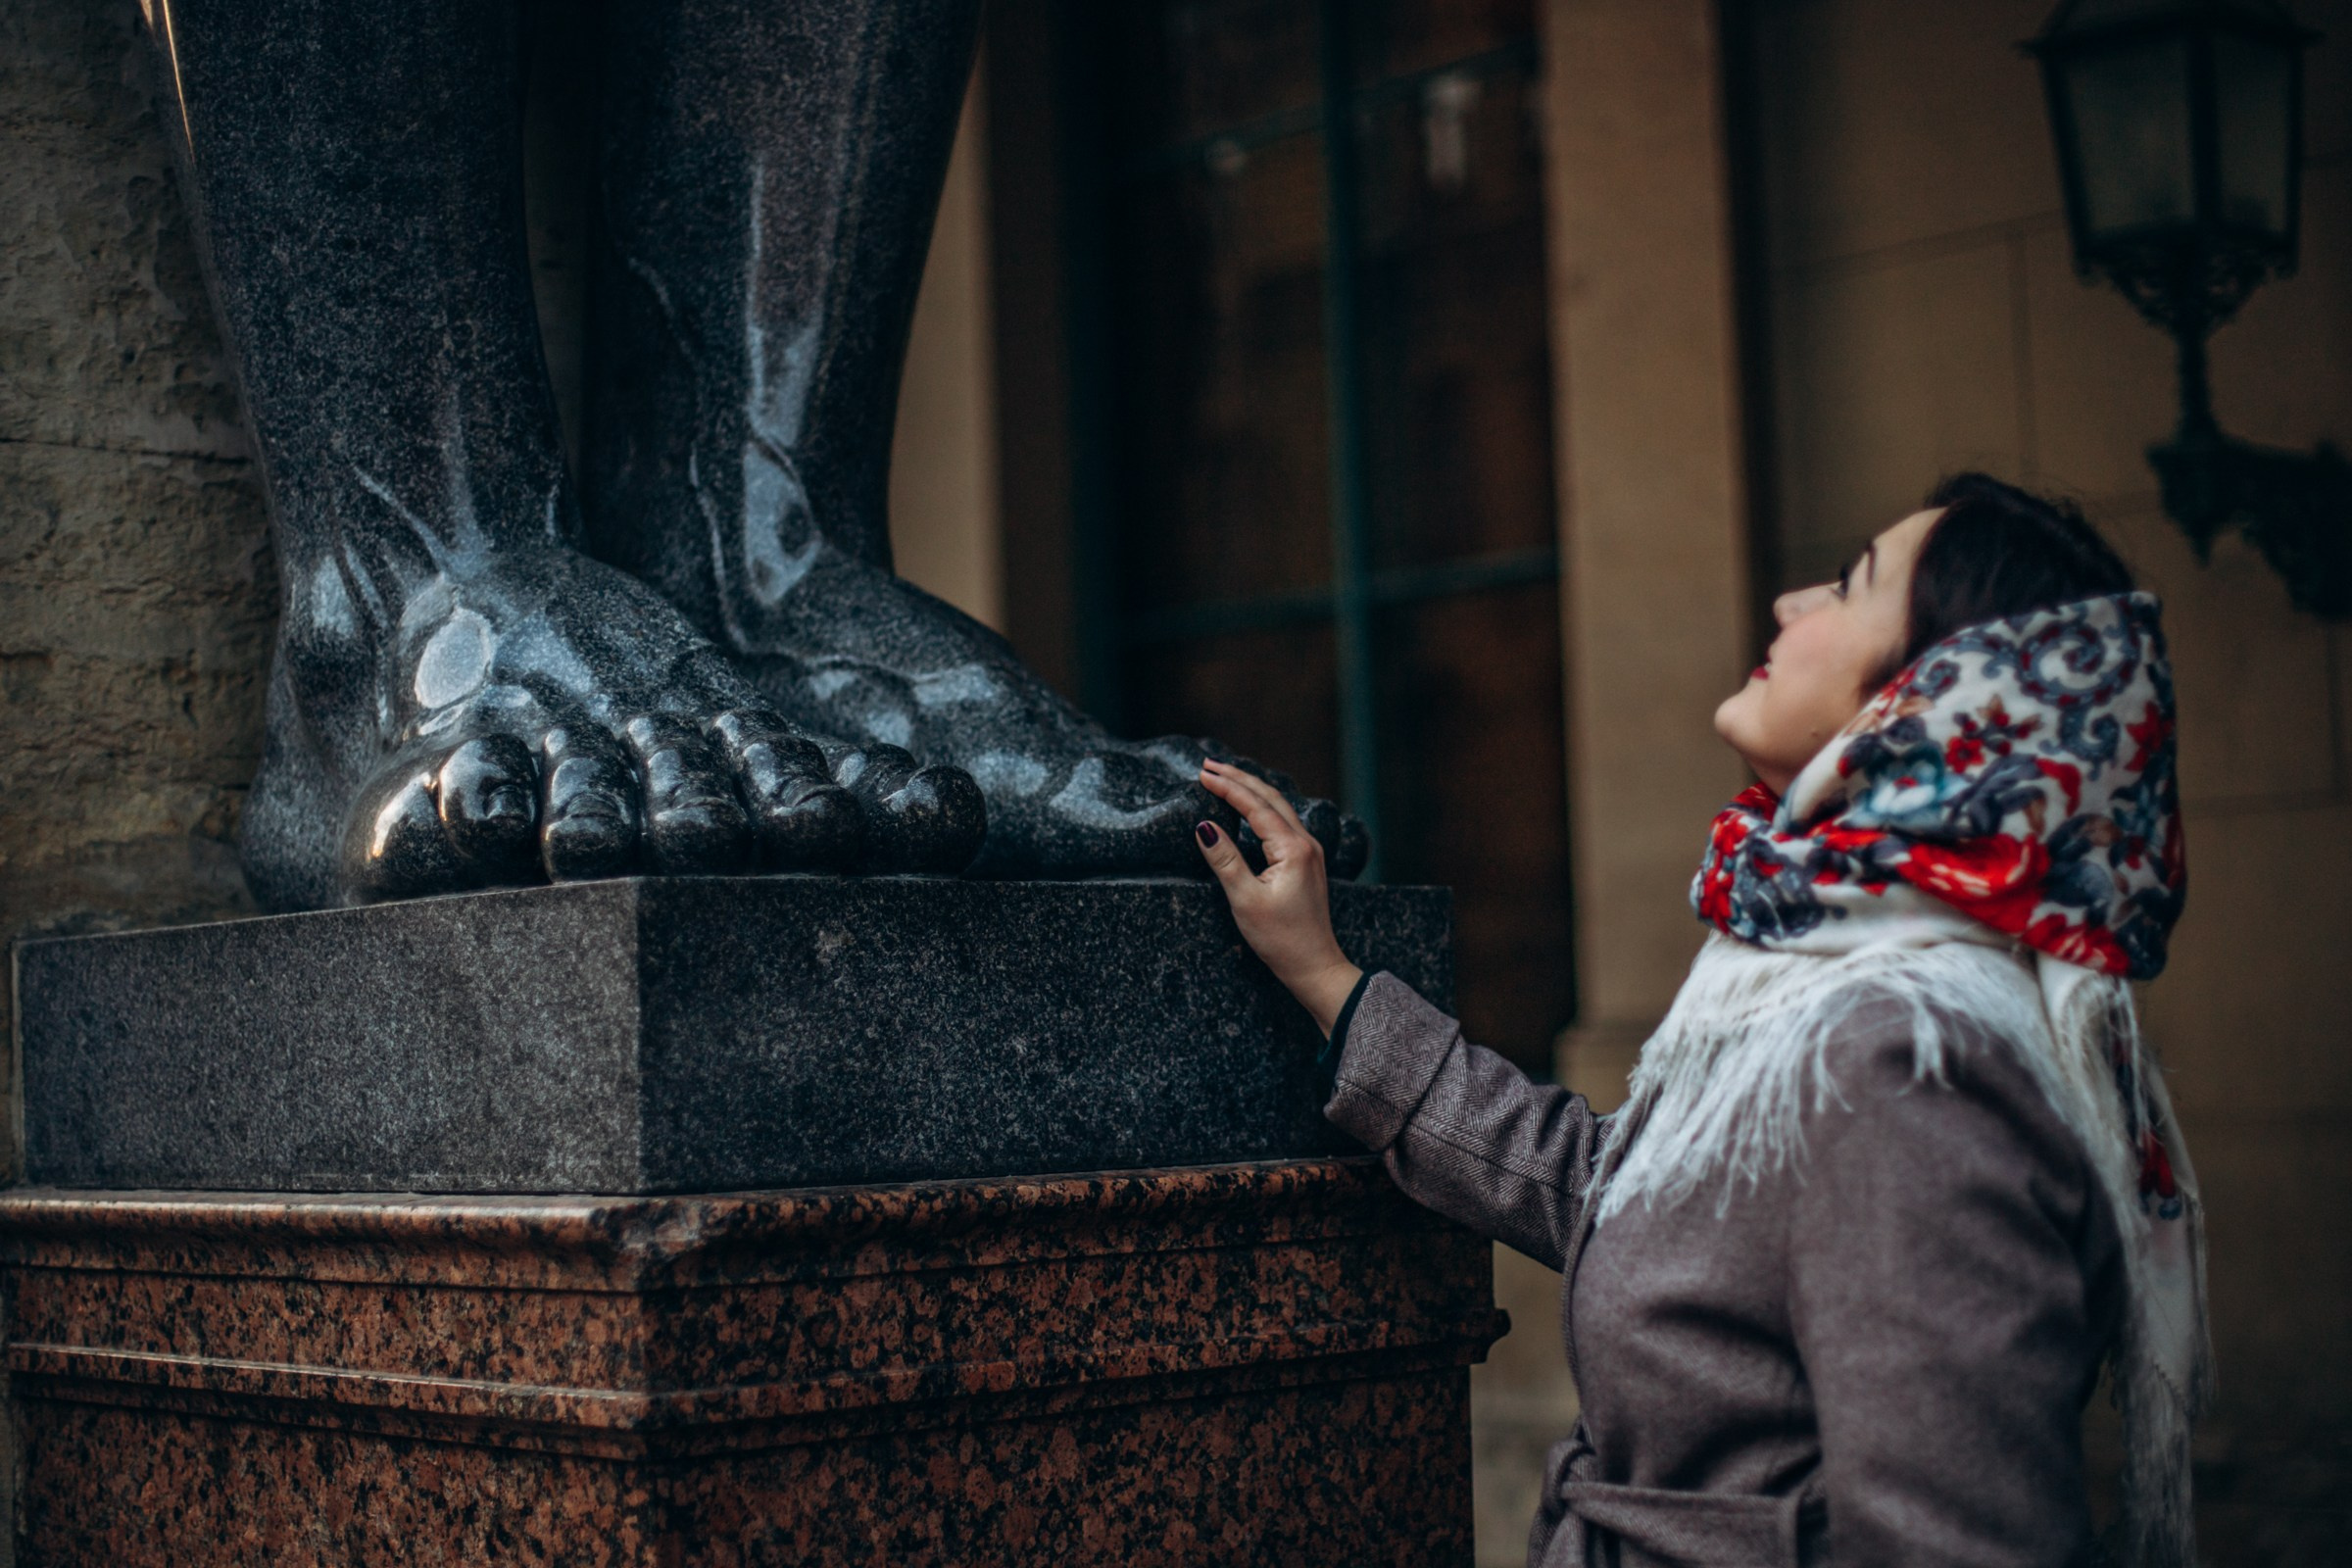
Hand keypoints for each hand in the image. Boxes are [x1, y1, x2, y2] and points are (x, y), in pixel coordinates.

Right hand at [1195, 761, 1362, 1034]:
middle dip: (1239, 778)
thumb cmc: (1281, 939)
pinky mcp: (1306, 861)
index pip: (1255, 806)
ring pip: (1279, 807)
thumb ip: (1224, 860)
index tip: (1202, 774)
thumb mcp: (1245, 900)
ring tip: (1225, 776)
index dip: (1227, 787)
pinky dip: (1262, 806)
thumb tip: (1204, 827)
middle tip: (1209, 765)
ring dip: (1251, 789)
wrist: (1315, 965)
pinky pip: (1283, 821)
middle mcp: (1306, 843)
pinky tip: (1249, 805)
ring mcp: (1309, 851)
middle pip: (1270, 797)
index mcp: (1293, 849)